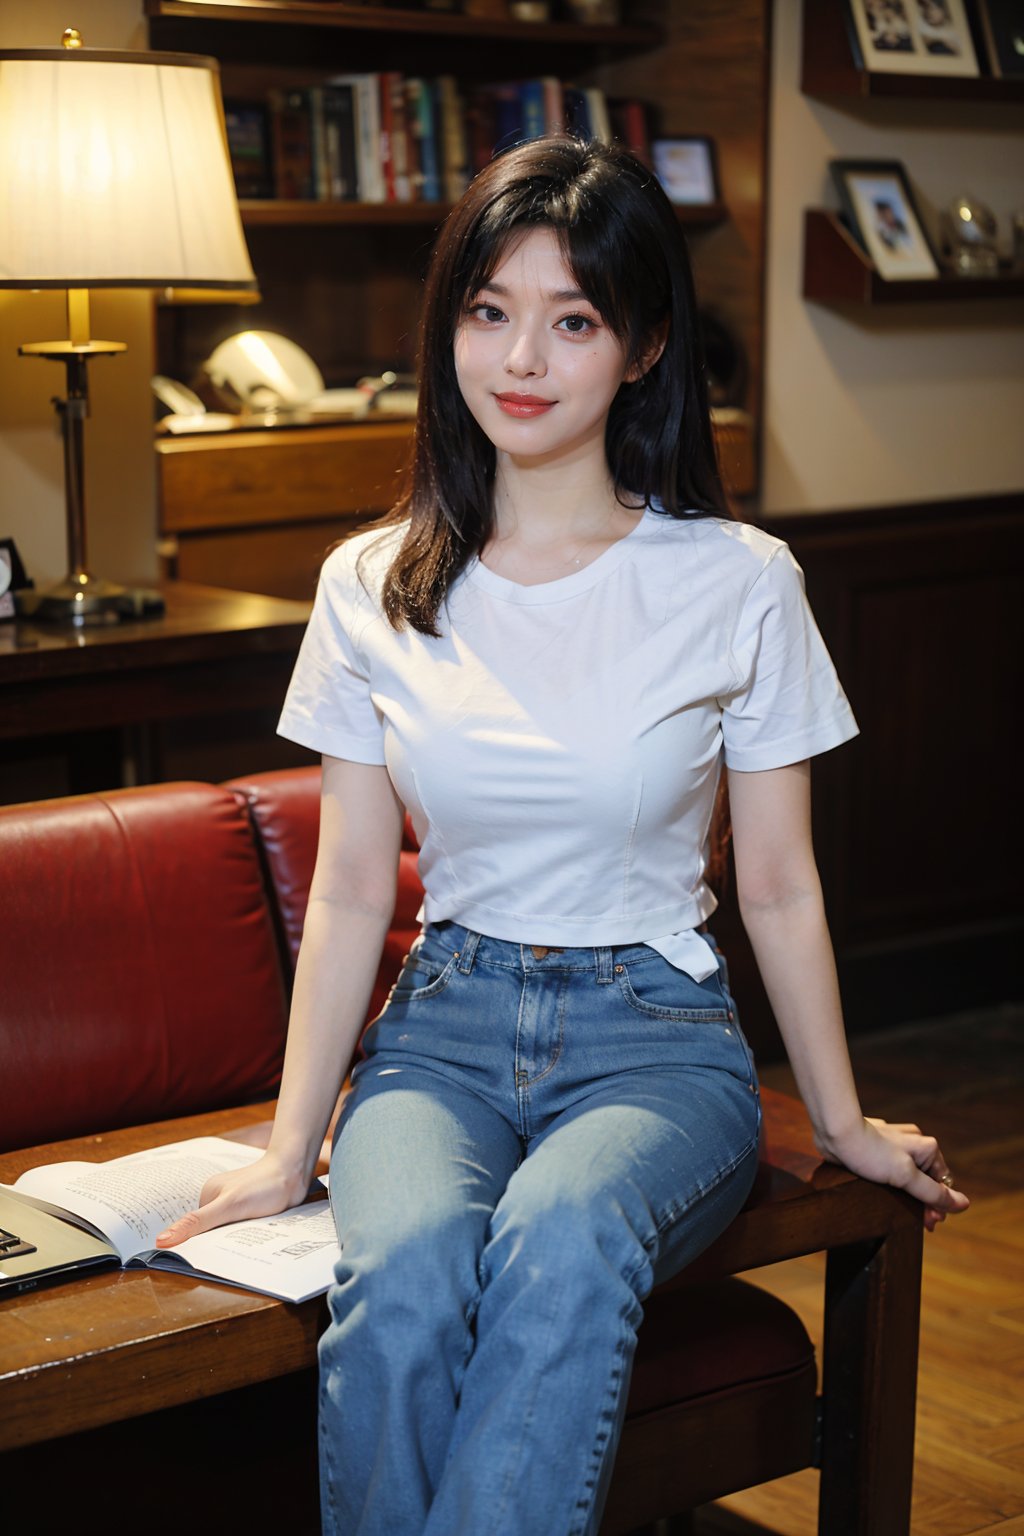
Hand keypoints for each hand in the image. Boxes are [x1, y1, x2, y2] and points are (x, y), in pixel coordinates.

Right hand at [154, 1151, 310, 1247]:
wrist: (295, 1172)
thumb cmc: (264, 1184)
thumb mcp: (228, 1206)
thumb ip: (196, 1223)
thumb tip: (161, 1241)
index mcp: (206, 1197)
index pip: (194, 1231)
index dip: (198, 1249)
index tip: (206, 1263)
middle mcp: (218, 1200)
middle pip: (212, 1235)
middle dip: (221, 1246)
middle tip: (235, 1251)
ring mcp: (234, 1206)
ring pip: (229, 1235)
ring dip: (237, 1243)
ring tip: (248, 1244)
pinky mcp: (250, 1211)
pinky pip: (243, 1231)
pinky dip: (248, 1238)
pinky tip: (257, 1239)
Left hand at [815, 1116, 968, 1232]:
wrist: (836, 1132)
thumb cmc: (870, 1152)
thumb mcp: (906, 1176)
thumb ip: (933, 1192)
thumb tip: (964, 1204)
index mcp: (927, 1147)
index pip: (942, 1183)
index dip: (938, 1205)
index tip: (930, 1223)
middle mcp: (913, 1143)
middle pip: (927, 1179)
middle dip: (924, 1201)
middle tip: (920, 1223)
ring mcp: (894, 1144)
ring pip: (909, 1174)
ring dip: (909, 1194)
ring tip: (904, 1212)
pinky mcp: (877, 1147)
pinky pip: (891, 1169)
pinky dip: (893, 1184)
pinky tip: (886, 1195)